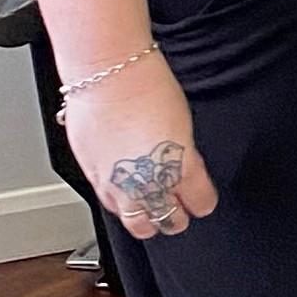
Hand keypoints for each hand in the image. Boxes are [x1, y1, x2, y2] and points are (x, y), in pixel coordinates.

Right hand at [64, 59, 217, 241]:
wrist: (108, 73)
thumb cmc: (148, 87)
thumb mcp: (184, 123)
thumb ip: (187, 156)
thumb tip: (187, 170)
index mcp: (180, 168)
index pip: (200, 203)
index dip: (203, 202)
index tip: (202, 200)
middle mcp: (149, 182)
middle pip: (169, 220)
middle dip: (176, 218)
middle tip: (178, 212)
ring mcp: (119, 184)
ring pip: (137, 223)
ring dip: (147, 219)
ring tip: (152, 213)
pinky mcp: (93, 177)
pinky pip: (109, 204)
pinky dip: (120, 204)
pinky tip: (124, 195)